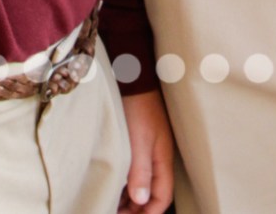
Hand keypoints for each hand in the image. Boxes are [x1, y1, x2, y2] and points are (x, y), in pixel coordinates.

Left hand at [119, 89, 174, 213]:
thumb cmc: (136, 106)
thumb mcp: (138, 141)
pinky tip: (114, 184)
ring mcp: (149, 148)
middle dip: (138, 209)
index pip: (162, 197)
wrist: (132, 75)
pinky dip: (126, 182)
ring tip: (113, 204)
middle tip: (116, 213)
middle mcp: (158, 156)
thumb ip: (140, 171)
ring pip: (143, 182)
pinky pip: (136, 169)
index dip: (149, 213)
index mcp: (162, 158)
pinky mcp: (138, 140)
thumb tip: (141, 201)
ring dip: (130, 196)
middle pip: (153, 192)